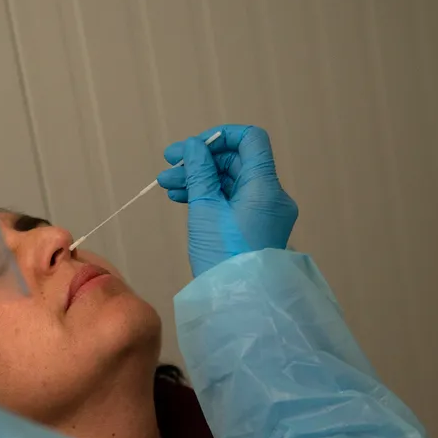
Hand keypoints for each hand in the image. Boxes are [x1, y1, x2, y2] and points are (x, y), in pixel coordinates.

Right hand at [157, 125, 297, 276]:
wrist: (240, 301)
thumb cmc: (224, 254)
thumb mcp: (205, 208)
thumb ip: (199, 172)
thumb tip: (194, 146)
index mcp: (265, 186)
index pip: (250, 140)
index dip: (220, 137)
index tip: (192, 147)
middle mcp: (270, 196)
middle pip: (236, 162)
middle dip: (200, 161)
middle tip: (168, 167)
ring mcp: (263, 213)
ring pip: (229, 182)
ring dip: (199, 178)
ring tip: (167, 185)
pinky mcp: (254, 227)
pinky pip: (231, 201)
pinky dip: (208, 196)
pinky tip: (181, 197)